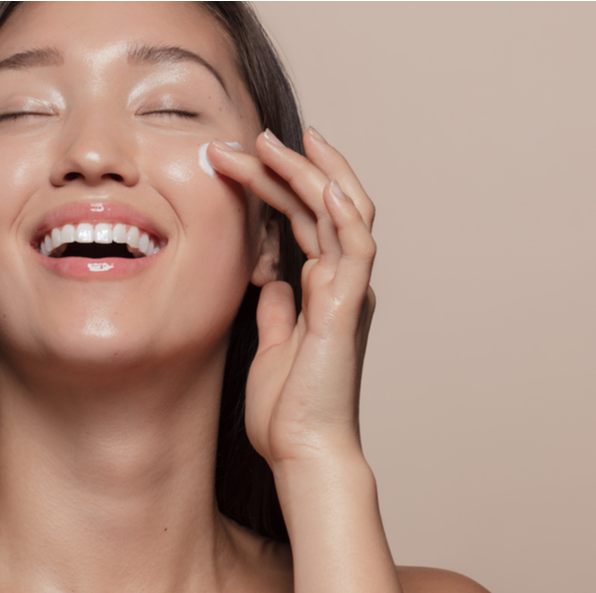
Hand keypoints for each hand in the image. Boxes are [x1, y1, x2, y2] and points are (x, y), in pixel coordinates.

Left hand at [206, 128, 376, 469]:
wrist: (304, 453)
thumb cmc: (287, 413)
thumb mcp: (270, 349)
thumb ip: (276, 311)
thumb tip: (270, 281)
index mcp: (321, 292)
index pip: (304, 221)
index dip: (277, 185)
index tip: (240, 158)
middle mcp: (340, 285)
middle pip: (321, 206)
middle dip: (286, 166)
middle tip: (247, 137)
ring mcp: (348, 294)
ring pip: (342, 213)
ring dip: (310, 173)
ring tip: (271, 140)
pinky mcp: (347, 309)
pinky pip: (355, 248)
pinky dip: (342, 211)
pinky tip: (321, 181)